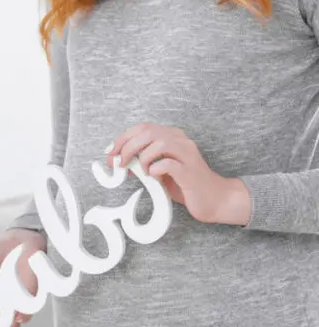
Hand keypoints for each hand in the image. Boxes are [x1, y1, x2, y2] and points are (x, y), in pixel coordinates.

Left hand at [107, 123, 250, 225]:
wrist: (214, 199)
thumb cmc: (184, 184)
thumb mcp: (159, 170)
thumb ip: (143, 162)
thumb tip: (120, 161)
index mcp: (172, 137)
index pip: (143, 127)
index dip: (123, 139)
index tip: (111, 154)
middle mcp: (181, 141)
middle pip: (148, 132)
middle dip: (127, 147)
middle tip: (119, 164)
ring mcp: (187, 155)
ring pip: (160, 143)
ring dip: (142, 158)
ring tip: (141, 172)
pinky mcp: (190, 172)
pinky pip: (169, 164)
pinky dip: (156, 169)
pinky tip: (154, 177)